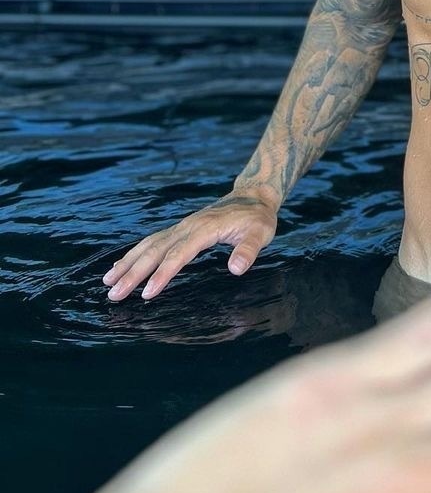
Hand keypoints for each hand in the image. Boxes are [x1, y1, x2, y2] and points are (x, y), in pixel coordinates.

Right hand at [102, 187, 278, 300]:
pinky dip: (134, 254)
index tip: (146, 294)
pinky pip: (152, 241)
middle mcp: (187, 226)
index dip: (162, 274)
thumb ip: (249, 250)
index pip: (179, 254)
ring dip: (127, 263)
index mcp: (205, 229)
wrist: (252, 197)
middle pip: (155, 251)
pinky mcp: (179, 229)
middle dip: (133, 273)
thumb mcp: (260, 233)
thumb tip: (236, 269)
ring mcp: (181, 227)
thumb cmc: (257, 219)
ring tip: (107, 282)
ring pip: (148, 245)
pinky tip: (121, 265)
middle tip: (114, 295)